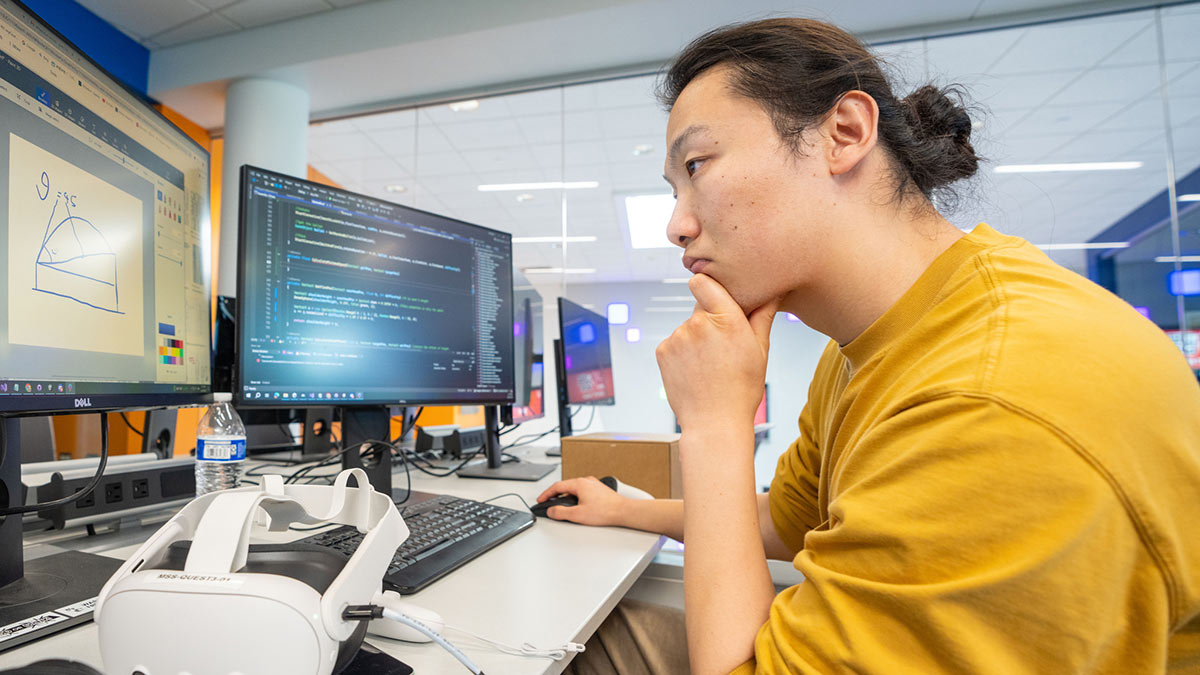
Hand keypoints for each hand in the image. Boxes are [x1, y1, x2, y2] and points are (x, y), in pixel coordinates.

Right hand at [534, 476, 625, 524]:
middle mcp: (586, 481)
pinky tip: (576, 505)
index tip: (540, 500)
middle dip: (554, 495)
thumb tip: (551, 511)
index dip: (546, 494)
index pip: (557, 486)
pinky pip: (582, 491)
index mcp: (579, 484)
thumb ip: (561, 513)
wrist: (623, 511)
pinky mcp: (598, 490)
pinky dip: (574, 497)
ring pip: (573, 488)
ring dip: (565, 496)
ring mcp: (593, 484)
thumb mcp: (578, 515)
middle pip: (565, 486)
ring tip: (560, 506)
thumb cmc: (605, 511)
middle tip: (547, 503)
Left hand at [656, 274, 778, 433]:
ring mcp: (677, 337)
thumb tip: (773, 290)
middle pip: (701, 307)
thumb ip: (763, 314)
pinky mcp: (663, 351)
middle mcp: (697, 323)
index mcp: (725, 318)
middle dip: (711, 320)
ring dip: (697, 339)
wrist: (714, 423)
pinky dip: (683, 353)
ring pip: (688, 327)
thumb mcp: (760, 350)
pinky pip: (675, 343)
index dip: (709, 286)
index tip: (717, 295)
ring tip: (710, 365)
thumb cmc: (742, 389)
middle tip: (723, 348)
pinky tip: (696, 372)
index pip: (704, 281)